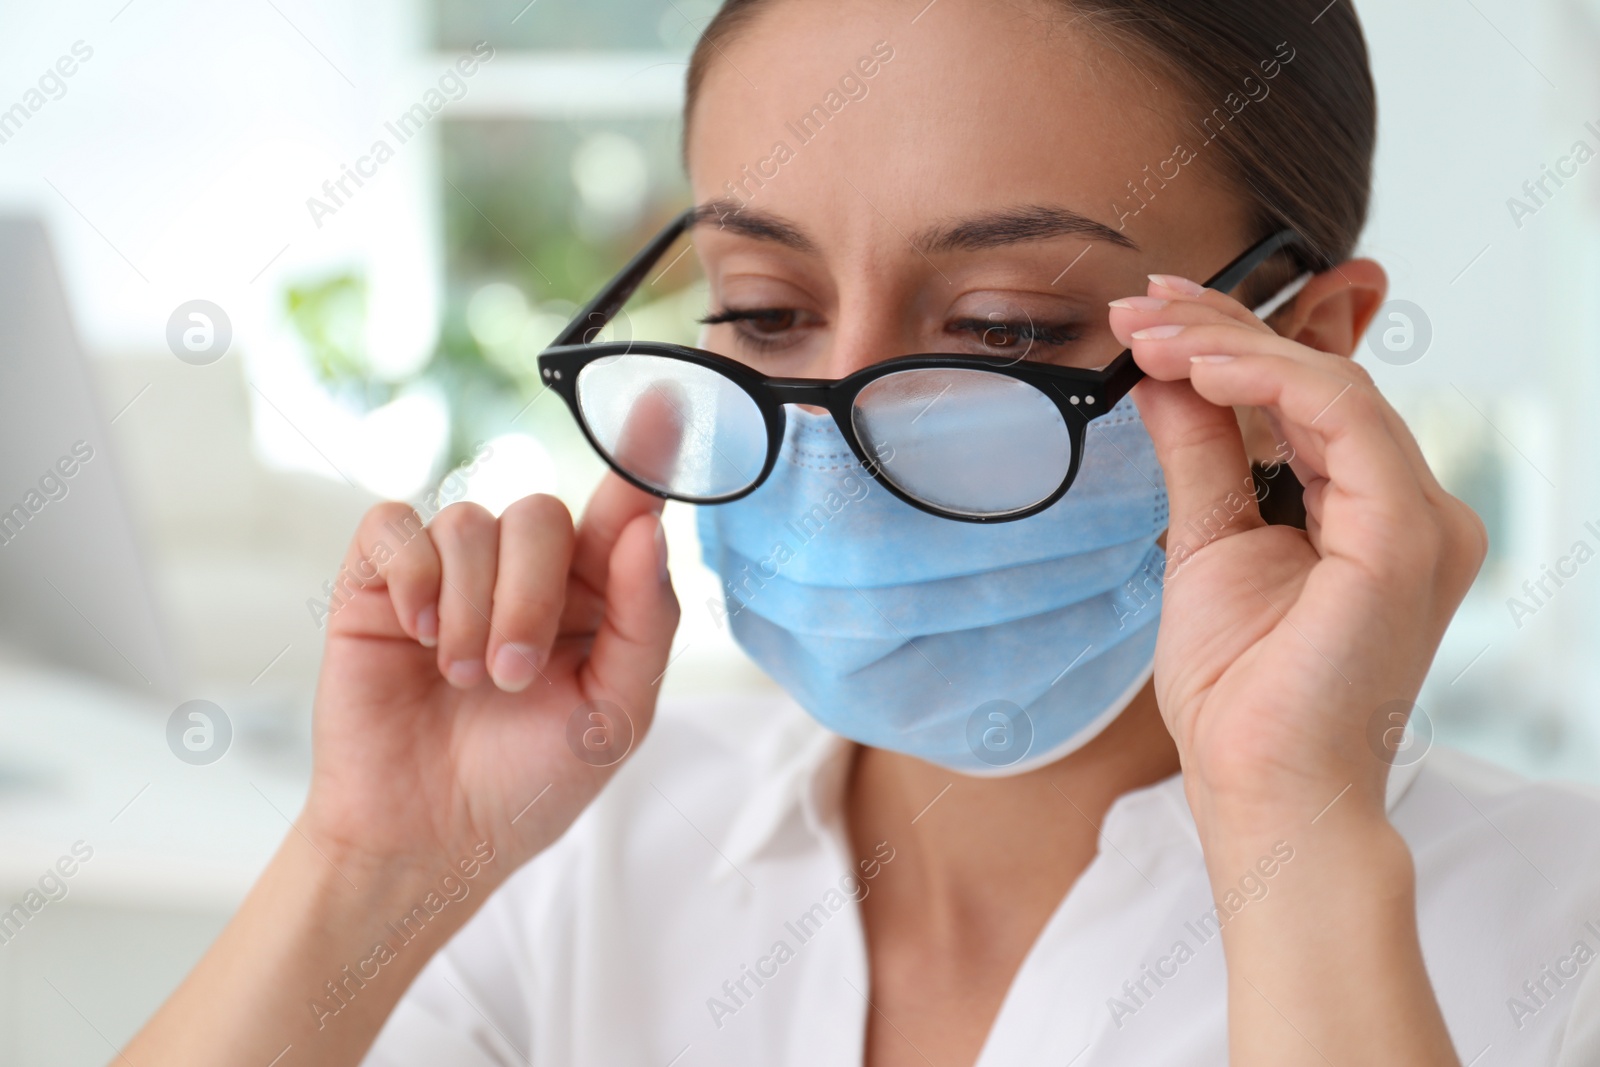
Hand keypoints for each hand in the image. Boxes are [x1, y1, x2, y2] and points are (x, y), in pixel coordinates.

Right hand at [299, 474, 680, 884]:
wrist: (428, 837)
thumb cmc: (528, 780)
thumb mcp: (613, 716)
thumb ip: (643, 623)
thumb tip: (648, 531)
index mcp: (593, 597)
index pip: (623, 510)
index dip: (642, 455)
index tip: (665, 401)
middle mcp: (525, 571)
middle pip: (539, 514)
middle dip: (529, 596)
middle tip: (509, 676)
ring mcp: (450, 570)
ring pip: (470, 521)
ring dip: (471, 609)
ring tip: (462, 677)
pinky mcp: (379, 579)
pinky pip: (396, 526)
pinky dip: (412, 576)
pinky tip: (416, 634)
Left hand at [1108, 275, 1485, 832]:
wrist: (1261, 793)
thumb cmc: (1241, 695)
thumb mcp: (1206, 544)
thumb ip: (1199, 456)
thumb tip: (1163, 379)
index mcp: (1368, 513)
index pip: (1306, 398)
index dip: (1232, 343)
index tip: (1152, 315)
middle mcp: (1408, 508)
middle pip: (1319, 381)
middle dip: (1221, 329)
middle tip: (1138, 305)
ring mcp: (1418, 519)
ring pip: (1329, 385)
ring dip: (1228, 346)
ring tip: (1146, 333)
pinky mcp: (1406, 534)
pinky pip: (1340, 417)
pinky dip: (1266, 379)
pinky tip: (1194, 368)